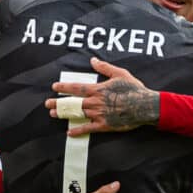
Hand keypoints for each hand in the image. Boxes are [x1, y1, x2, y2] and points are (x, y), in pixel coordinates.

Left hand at [45, 57, 159, 136]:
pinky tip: (69, 132)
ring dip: (64, 114)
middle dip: (58, 102)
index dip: (64, 87)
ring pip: (77, 114)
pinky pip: (88, 128)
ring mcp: (99, 114)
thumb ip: (105, 67)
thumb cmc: (134, 89)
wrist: (145, 106)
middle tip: (47, 103)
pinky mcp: (104, 125)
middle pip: (72, 102)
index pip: (76, 88)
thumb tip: (93, 60)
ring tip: (53, 114)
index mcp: (98, 89)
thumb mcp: (120, 74)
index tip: (55, 87)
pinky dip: (78, 130)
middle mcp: (95, 102)